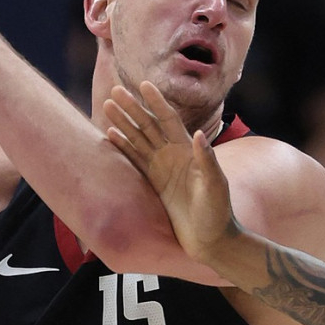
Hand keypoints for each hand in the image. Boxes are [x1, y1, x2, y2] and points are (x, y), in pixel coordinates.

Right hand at [103, 82, 240, 263]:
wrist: (211, 239)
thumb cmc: (218, 212)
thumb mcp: (215, 185)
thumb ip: (208, 160)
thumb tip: (199, 135)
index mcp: (189, 150)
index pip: (169, 120)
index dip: (157, 102)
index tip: (144, 84)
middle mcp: (174, 155)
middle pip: (149, 125)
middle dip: (133, 108)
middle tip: (115, 91)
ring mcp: (163, 168)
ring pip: (139, 139)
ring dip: (123, 123)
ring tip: (107, 106)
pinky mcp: (154, 183)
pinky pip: (135, 160)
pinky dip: (123, 147)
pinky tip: (110, 134)